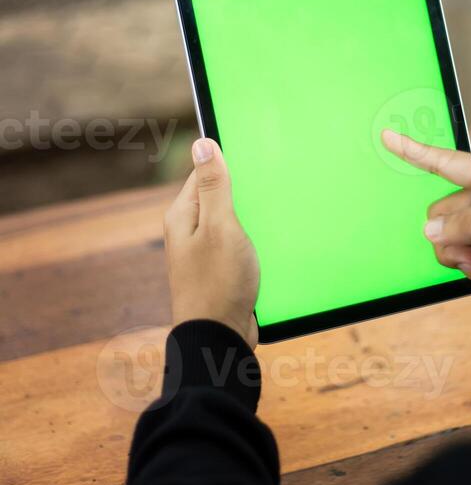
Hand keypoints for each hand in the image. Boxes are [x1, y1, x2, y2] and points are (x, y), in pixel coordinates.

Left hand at [164, 138, 258, 347]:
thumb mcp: (220, 227)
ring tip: (273, 224)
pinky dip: (257, 243)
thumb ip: (214, 186)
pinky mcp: (222, 270)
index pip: (206, 173)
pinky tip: (272, 247)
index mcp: (183, 215)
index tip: (258, 163)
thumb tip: (201, 144)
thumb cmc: (217, 284)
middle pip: (222, 197)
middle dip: (246, 195)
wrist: (220, 340)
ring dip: (255, 222)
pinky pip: (242, 245)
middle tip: (271, 195)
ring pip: (235, 223)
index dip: (231, 166)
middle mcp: (190, 231)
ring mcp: (206, 252)